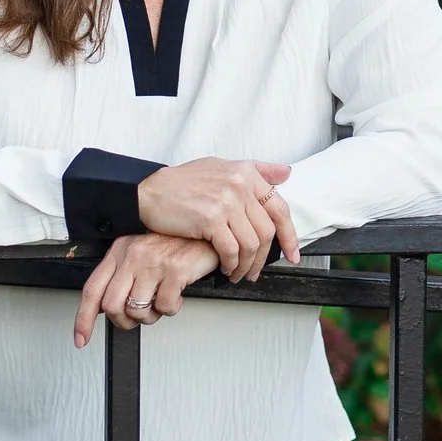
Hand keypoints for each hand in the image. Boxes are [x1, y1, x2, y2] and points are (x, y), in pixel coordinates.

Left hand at [76, 235, 221, 347]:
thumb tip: (105, 306)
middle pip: (112, 305)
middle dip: (123, 321)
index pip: (92, 289)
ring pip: (137, 310)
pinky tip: (175, 296)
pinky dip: (171, 309)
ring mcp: (153, 262)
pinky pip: (165, 307)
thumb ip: (121, 276)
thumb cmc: (174, 244)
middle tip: (135, 319)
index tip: (82, 338)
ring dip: (150, 317)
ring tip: (159, 304)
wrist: (205, 233)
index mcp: (120, 252)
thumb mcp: (140, 253)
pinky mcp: (174, 270)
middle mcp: (133, 256)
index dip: (84, 318)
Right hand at [135, 157, 300, 279]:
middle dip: (264, 258)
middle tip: (256, 271)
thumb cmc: (183, 183)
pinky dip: (231, 264)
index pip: (280, 208)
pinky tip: (226, 269)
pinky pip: (231, 250)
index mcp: (246, 172)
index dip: (290, 236)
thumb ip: (257, 170)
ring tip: (238, 273)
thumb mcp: (222, 167)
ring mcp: (226, 201)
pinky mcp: (210, 218)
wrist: (149, 192)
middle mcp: (240, 184)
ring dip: (246, 265)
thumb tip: (287, 173)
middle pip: (267, 231)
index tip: (293, 254)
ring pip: (251, 243)